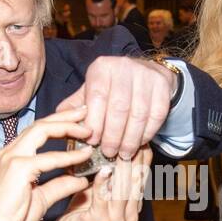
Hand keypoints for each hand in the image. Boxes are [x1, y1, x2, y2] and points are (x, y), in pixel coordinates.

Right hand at [0, 106, 92, 220]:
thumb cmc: (10, 218)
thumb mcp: (40, 198)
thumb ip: (59, 186)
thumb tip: (80, 179)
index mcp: (11, 156)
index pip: (36, 131)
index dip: (57, 123)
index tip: (77, 121)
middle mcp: (9, 152)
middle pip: (39, 124)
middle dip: (64, 116)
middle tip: (85, 112)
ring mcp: (12, 157)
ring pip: (42, 130)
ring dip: (67, 127)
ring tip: (88, 129)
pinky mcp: (18, 168)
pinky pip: (48, 158)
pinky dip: (68, 155)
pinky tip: (83, 155)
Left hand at [50, 146, 151, 220]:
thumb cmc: (83, 209)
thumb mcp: (101, 188)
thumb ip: (111, 173)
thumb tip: (115, 144)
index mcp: (134, 206)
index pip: (143, 177)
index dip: (143, 156)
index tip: (141, 137)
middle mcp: (130, 214)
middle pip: (136, 180)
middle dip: (135, 157)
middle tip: (131, 137)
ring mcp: (117, 220)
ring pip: (123, 188)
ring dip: (121, 167)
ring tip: (119, 149)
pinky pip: (103, 198)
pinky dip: (103, 182)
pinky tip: (103, 170)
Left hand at [57, 55, 176, 159]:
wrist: (145, 72)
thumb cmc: (112, 87)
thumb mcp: (91, 91)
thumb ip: (75, 106)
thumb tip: (59, 123)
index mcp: (101, 68)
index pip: (97, 98)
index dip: (95, 123)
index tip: (92, 142)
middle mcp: (124, 67)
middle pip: (119, 108)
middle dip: (113, 135)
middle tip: (108, 152)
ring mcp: (146, 75)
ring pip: (139, 114)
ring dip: (130, 139)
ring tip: (123, 154)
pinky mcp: (162, 85)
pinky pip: (156, 115)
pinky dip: (147, 133)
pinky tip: (139, 143)